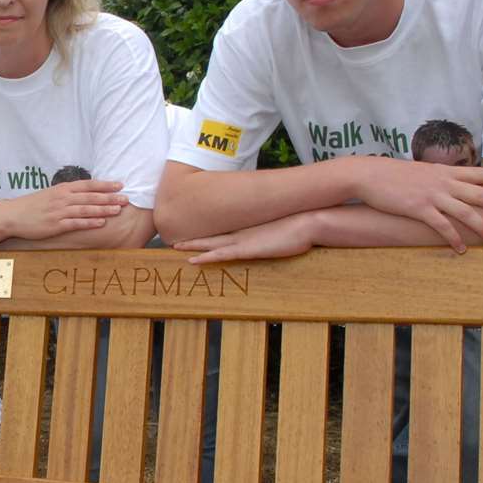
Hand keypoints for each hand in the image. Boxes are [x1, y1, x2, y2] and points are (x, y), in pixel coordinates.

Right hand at [5, 179, 128, 240]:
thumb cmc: (33, 205)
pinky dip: (89, 222)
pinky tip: (101, 222)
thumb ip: (68, 194)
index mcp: (63, 189)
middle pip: (91, 196)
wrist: (13, 215)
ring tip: (118, 210)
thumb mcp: (51, 194)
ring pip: (86, 209)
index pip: (88, 184)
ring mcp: (59, 211)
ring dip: (103, 209)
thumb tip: (85, 194)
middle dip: (110, 197)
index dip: (105, 185)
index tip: (120, 185)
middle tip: (126, 199)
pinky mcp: (55, 225)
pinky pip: (76, 223)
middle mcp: (63, 198)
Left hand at [173, 212, 318, 264]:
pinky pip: (222, 255)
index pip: (222, 231)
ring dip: (193, 246)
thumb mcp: (281, 228)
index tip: (194, 234)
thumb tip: (271, 230)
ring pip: (211, 244)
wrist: (308, 221)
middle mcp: (241, 232)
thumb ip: (272, 230)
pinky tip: (193, 260)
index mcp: (248, 228)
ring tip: (175, 246)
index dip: (207, 234)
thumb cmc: (299, 224)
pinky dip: (206, 257)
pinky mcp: (248, 249)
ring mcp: (243, 240)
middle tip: (174, 238)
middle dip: (193, 237)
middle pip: (211, 235)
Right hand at [351, 159, 482, 251]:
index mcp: (446, 172)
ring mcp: (433, 196)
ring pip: (466, 212)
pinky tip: (462, 249)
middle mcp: (444, 182)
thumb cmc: (394, 174)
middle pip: (480, 195)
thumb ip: (439, 178)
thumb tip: (451, 186)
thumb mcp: (422, 171)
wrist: (370, 174)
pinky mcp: (419, 209)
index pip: (481, 173)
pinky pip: (442, 226)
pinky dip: (454, 238)